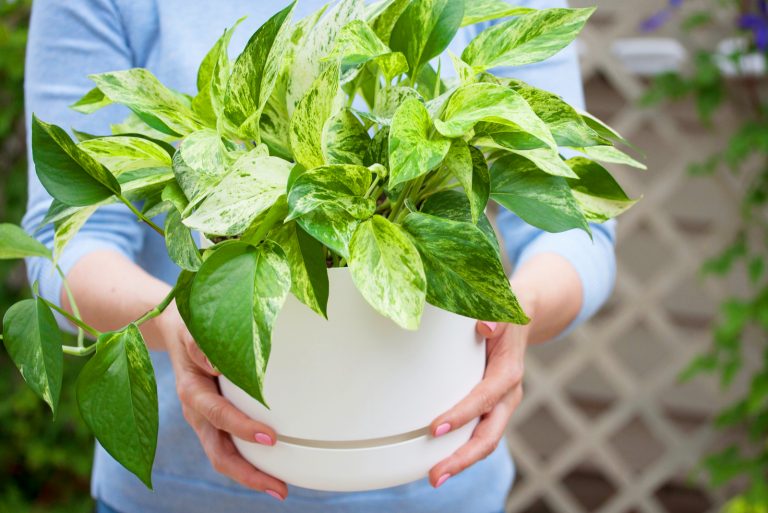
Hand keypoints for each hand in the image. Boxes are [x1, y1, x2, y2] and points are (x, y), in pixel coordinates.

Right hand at [160, 303, 288, 500]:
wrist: (175, 328)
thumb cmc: (191, 325)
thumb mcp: (194, 329)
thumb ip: (202, 345)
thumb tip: (219, 363)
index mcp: (192, 390)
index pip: (218, 414)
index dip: (242, 427)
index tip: (270, 437)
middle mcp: (197, 411)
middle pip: (219, 452)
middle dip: (248, 474)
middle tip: (279, 488)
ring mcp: (205, 420)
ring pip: (224, 456)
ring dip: (251, 475)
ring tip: (280, 489)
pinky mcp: (214, 420)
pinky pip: (229, 446)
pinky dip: (250, 460)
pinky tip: (274, 468)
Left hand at [427, 317, 529, 487]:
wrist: (522, 316)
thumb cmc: (505, 311)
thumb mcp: (502, 304)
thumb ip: (495, 313)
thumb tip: (485, 325)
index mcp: (508, 372)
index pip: (484, 399)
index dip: (462, 415)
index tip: (436, 428)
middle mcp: (507, 395)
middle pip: (488, 436)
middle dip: (463, 458)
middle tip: (436, 475)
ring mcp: (500, 405)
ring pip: (484, 441)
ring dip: (460, 461)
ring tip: (435, 477)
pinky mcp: (490, 408)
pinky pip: (477, 434)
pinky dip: (460, 450)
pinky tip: (439, 460)